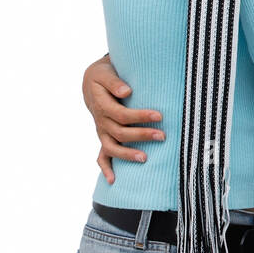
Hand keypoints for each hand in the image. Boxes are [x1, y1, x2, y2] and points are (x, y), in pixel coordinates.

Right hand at [82, 54, 163, 183]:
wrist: (91, 81)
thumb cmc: (103, 74)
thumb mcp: (104, 72)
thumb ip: (114, 82)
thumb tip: (127, 92)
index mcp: (101, 104)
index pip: (121, 114)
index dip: (140, 116)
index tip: (159, 115)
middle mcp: (101, 121)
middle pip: (120, 132)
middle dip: (141, 135)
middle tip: (162, 136)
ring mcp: (101, 131)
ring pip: (112, 147)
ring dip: (127, 154)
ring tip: (145, 158)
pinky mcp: (104, 136)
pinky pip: (101, 156)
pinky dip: (106, 168)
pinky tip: (113, 180)